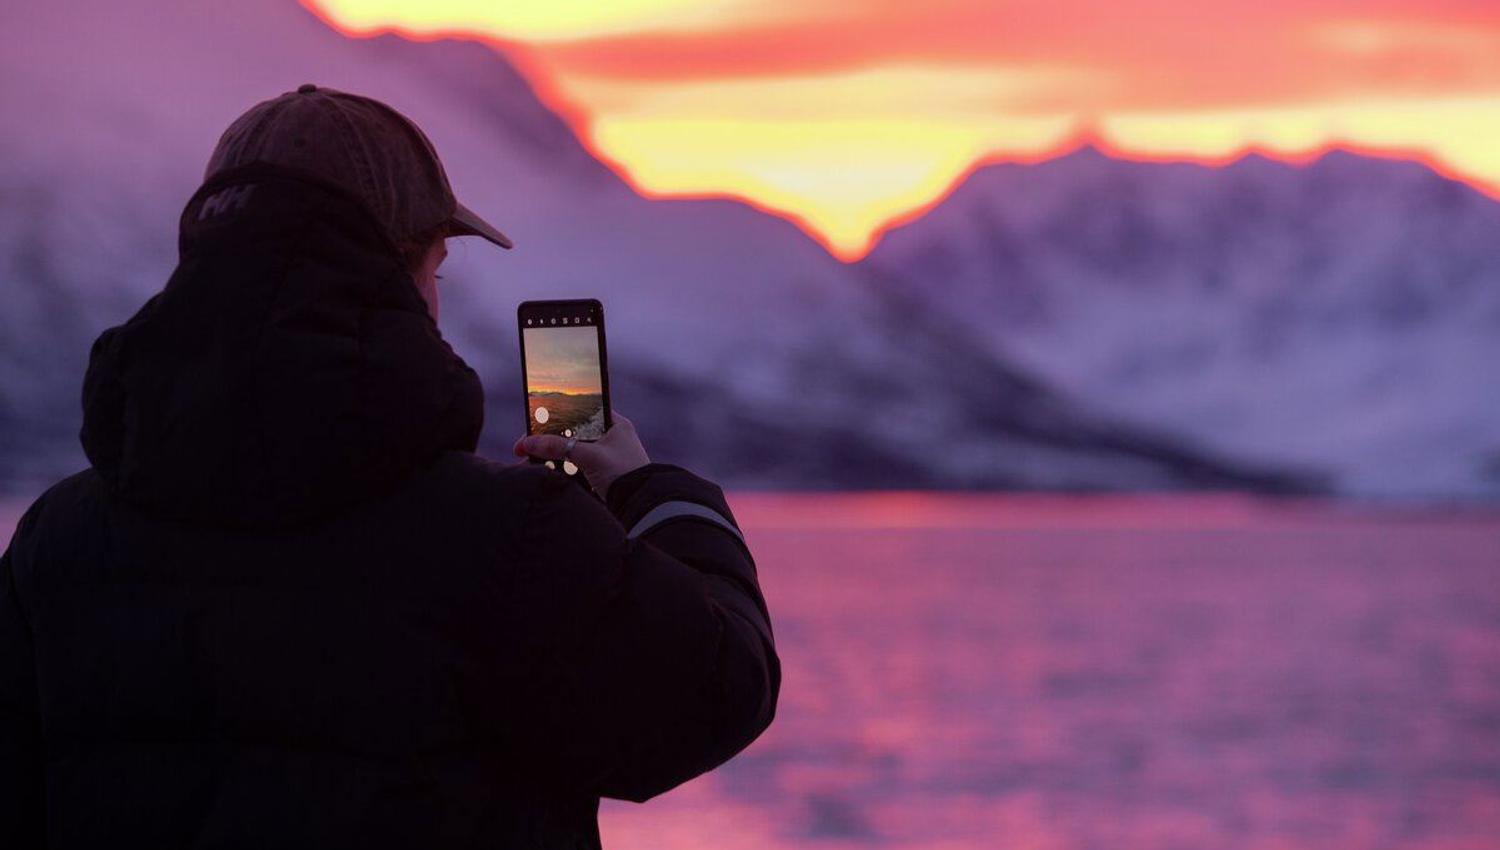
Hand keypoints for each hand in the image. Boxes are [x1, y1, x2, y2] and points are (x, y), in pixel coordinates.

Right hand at [513, 412, 650, 498]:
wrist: (642, 504)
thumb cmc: (623, 473)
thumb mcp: (589, 456)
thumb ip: (558, 447)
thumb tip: (528, 443)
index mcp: (615, 424)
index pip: (580, 412)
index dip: (557, 416)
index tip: (534, 422)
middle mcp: (611, 438)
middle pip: (572, 433)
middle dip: (549, 441)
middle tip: (525, 447)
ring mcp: (607, 457)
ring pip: (572, 452)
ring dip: (553, 457)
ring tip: (529, 462)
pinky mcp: (602, 476)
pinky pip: (576, 468)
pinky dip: (562, 471)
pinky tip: (545, 473)